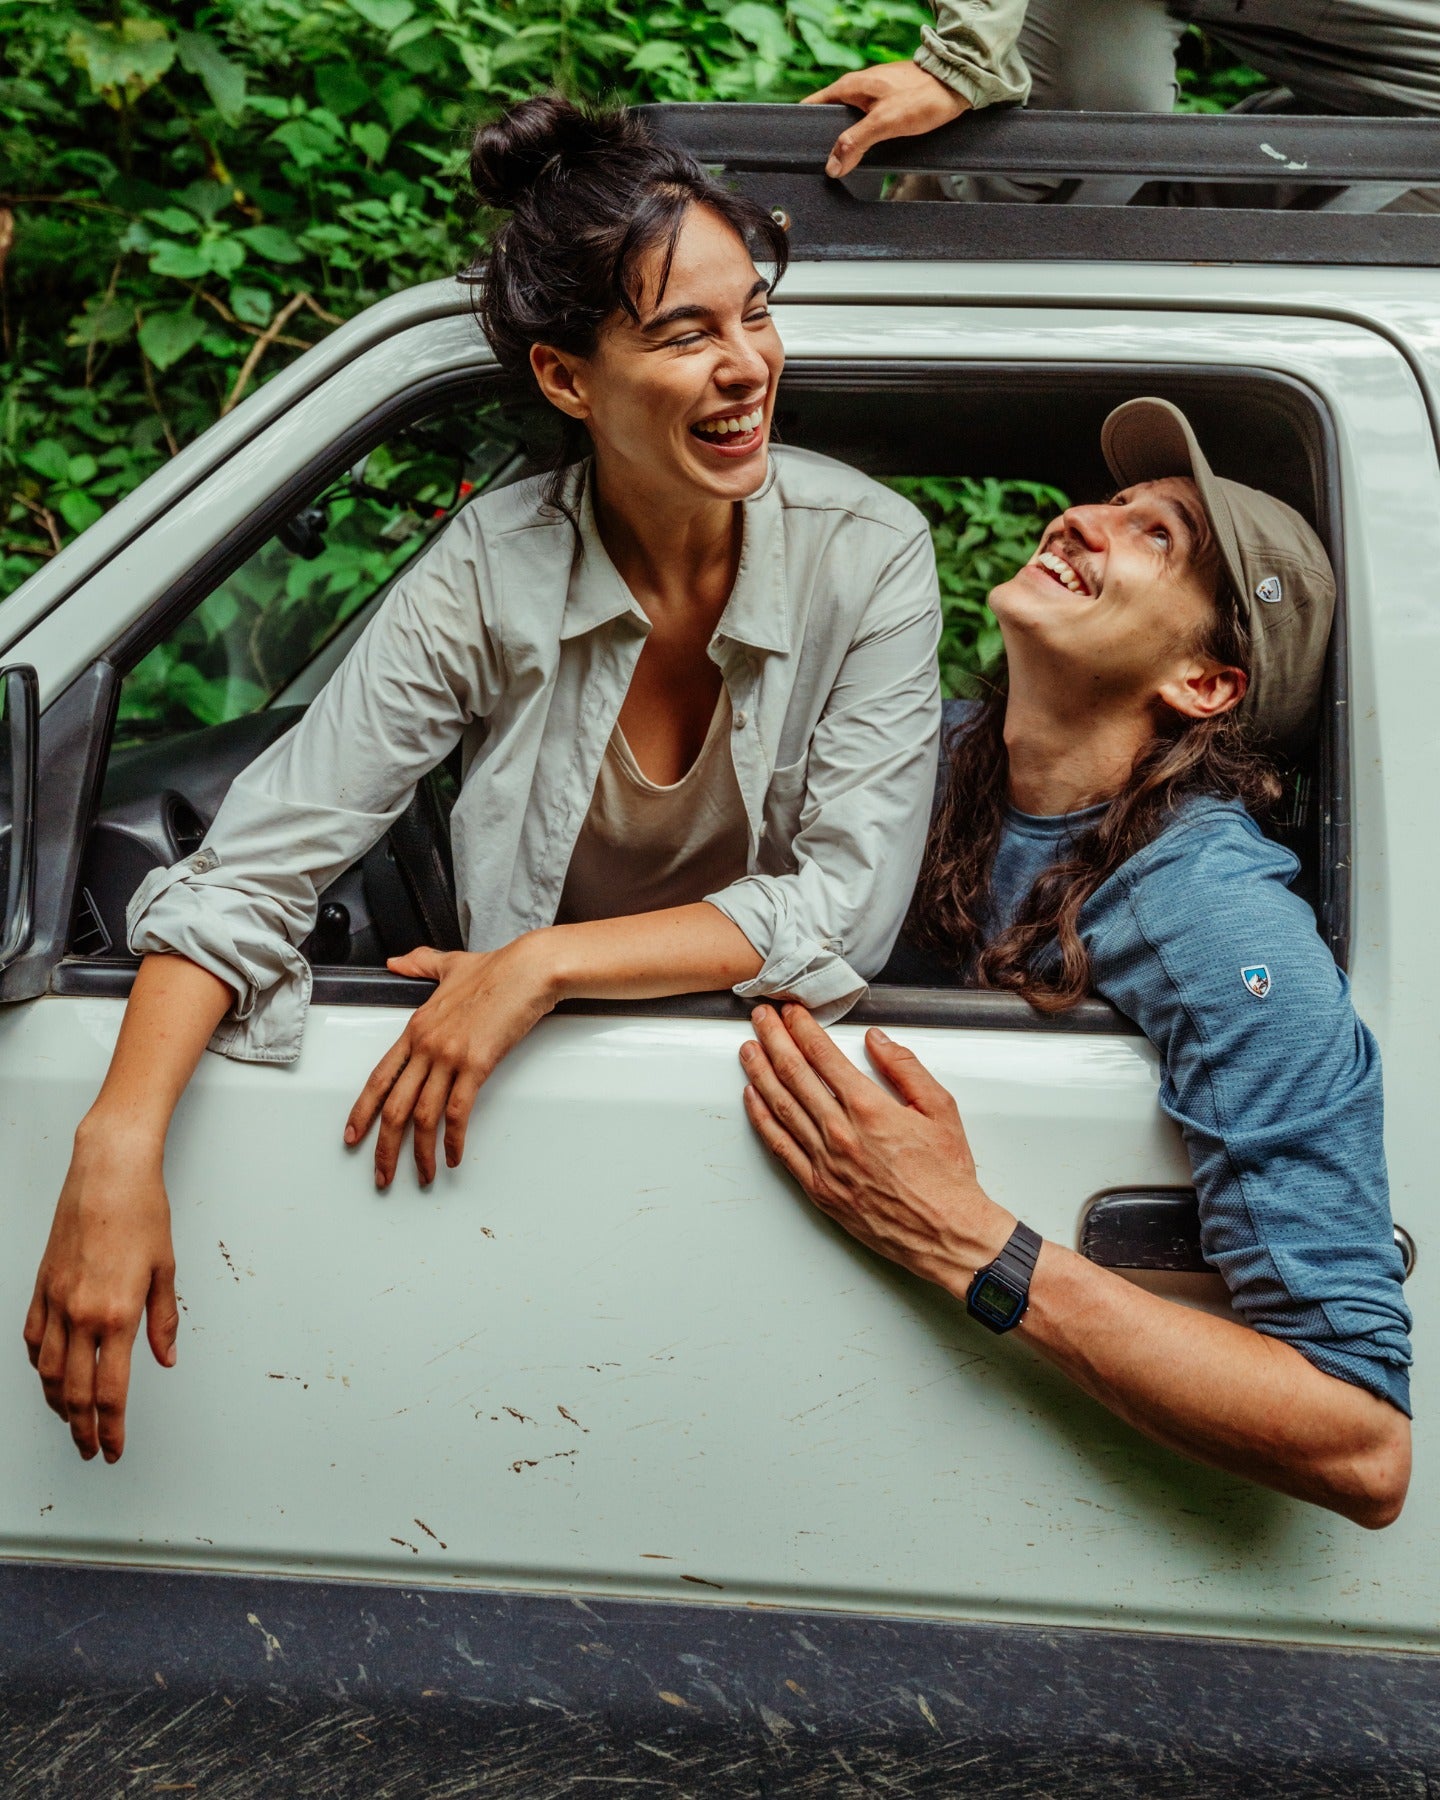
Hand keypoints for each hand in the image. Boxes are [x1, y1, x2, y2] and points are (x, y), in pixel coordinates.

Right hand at [24, 1125, 178, 1462]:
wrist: (107, 1174)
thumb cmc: (141, 1213)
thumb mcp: (166, 1269)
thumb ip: (163, 1320)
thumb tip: (165, 1358)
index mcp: (116, 1315)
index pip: (111, 1391)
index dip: (111, 1428)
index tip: (113, 1448)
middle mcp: (80, 1314)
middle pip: (75, 1392)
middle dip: (83, 1429)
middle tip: (90, 1450)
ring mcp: (55, 1302)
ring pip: (49, 1372)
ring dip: (59, 1404)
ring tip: (72, 1422)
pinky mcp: (41, 1287)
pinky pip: (34, 1339)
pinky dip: (41, 1366)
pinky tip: (50, 1376)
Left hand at [345, 936, 559, 1188]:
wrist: (528, 969)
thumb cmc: (496, 968)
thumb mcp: (449, 964)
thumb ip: (419, 964)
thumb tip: (397, 961)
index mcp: (415, 1028)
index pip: (379, 1077)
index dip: (362, 1111)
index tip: (353, 1136)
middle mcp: (426, 1045)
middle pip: (394, 1106)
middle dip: (384, 1147)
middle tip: (382, 1175)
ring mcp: (449, 1056)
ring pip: (423, 1116)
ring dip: (420, 1153)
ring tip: (422, 1175)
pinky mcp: (477, 1064)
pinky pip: (457, 1112)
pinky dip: (453, 1139)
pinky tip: (453, 1155)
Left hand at [739, 1004, 1011, 1292]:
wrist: (945, 1232)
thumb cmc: (946, 1176)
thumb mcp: (940, 1109)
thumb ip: (906, 1068)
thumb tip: (877, 1041)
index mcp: (869, 1109)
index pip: (823, 1056)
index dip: (802, 1029)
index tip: (792, 1012)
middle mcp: (840, 1133)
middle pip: (794, 1074)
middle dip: (774, 1039)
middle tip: (761, 1017)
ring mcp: (824, 1162)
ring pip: (781, 1106)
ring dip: (760, 1072)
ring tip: (748, 1049)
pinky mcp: (818, 1188)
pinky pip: (780, 1147)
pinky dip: (762, 1119)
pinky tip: (752, 1099)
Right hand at [802, 61, 969, 178]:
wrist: (956, 85)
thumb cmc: (922, 97)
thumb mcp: (883, 123)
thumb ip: (854, 143)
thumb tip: (832, 166)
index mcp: (849, 87)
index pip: (814, 105)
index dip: (805, 126)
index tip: (803, 149)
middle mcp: (858, 88)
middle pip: (831, 117)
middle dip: (827, 140)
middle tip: (829, 165)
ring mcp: (873, 94)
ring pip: (850, 122)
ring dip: (848, 141)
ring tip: (848, 163)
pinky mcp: (887, 101)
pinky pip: (866, 123)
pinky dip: (864, 137)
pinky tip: (870, 151)